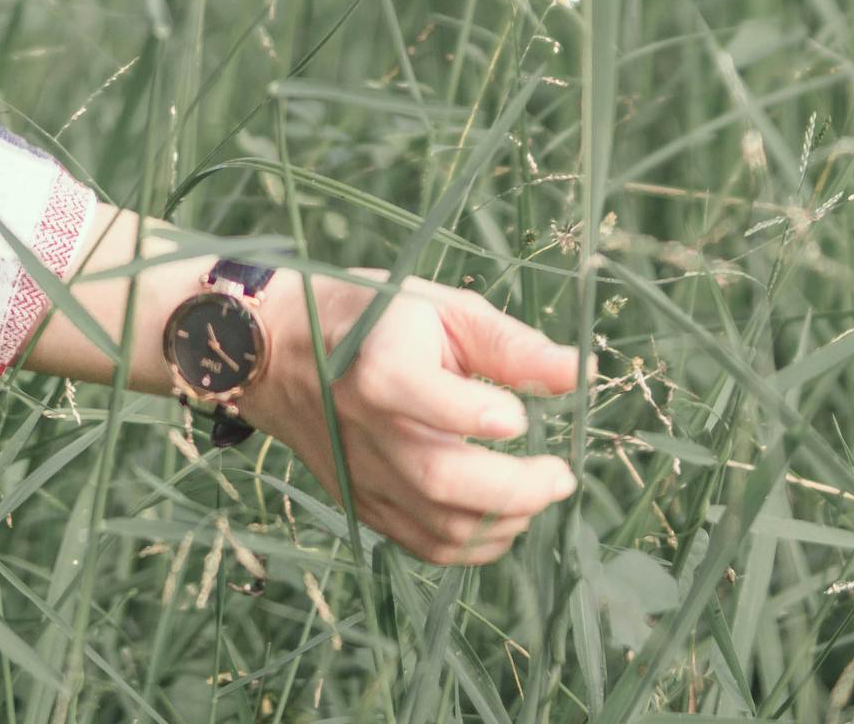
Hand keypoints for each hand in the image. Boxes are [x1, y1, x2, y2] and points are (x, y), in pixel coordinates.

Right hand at [231, 269, 581, 565]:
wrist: (274, 349)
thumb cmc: (367, 317)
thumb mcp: (437, 307)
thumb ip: (508, 345)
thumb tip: (580, 373)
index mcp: (377, 365)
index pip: (430, 399)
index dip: (480, 414)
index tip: (520, 416)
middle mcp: (363, 426)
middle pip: (442, 479)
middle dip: (518, 489)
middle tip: (560, 475)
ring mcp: (359, 473)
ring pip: (438, 526)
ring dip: (503, 522)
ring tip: (534, 493)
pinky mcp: (359, 502)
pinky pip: (422, 545)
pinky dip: (471, 545)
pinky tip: (500, 517)